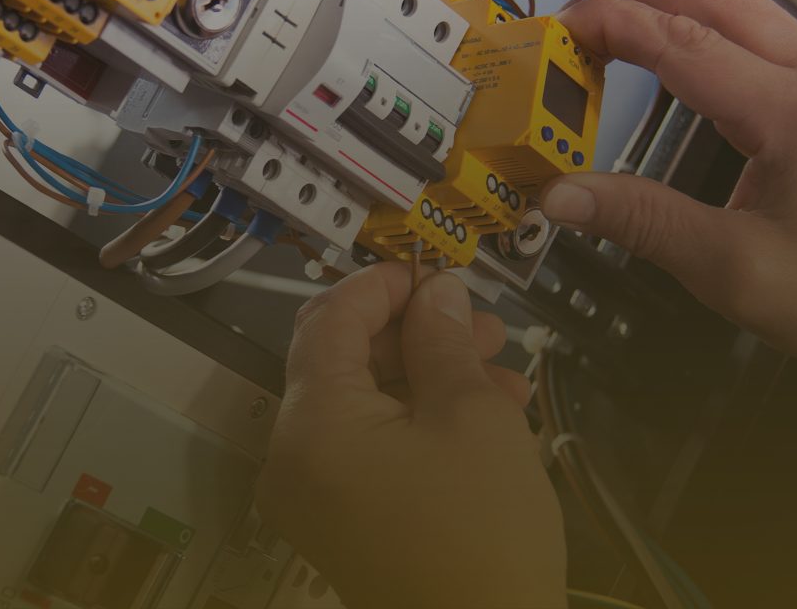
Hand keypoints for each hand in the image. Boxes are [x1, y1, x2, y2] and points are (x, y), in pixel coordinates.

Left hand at [256, 264, 565, 608]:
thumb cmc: (482, 527)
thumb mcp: (471, 416)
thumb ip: (442, 339)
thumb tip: (435, 288)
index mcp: (311, 422)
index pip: (330, 320)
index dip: (383, 283)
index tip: (438, 269)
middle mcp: (293, 454)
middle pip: (343, 360)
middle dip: (415, 332)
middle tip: (483, 322)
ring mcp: (312, 494)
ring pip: (364, 404)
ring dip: (429, 377)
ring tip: (503, 371)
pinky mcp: (341, 522)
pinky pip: (370, 448)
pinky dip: (418, 423)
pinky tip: (487, 416)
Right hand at [546, 0, 796, 397]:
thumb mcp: (734, 270)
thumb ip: (643, 222)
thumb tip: (559, 194)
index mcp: (796, 112)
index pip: (681, 41)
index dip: (609, 26)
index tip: (553, 31)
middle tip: (570, 31)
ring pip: (732, 2)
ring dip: (660, 8)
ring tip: (602, 41)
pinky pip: (751, 29)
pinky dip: (691, 28)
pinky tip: (659, 57)